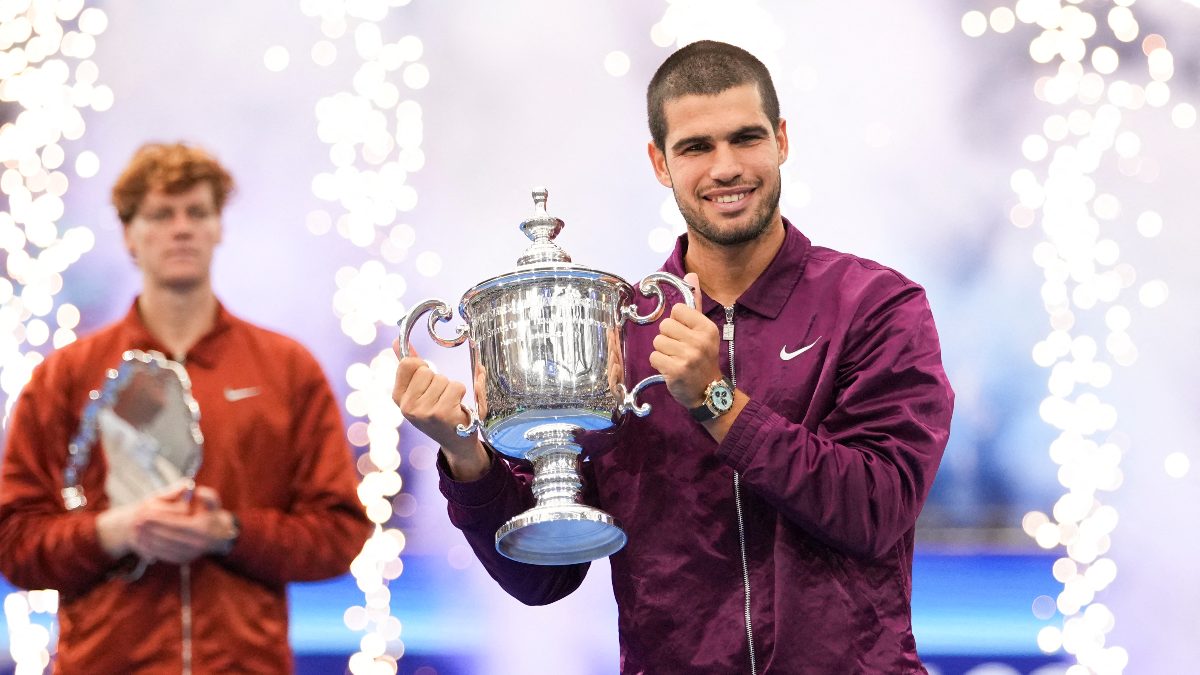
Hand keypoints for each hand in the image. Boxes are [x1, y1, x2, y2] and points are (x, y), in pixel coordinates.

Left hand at [129, 483, 235, 563]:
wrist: (217, 536)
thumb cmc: (210, 515)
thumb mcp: (213, 503)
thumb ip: (207, 496)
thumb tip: (197, 491)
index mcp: (202, 528)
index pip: (176, 523)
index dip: (159, 518)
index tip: (145, 512)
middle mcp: (197, 543)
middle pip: (167, 536)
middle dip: (151, 529)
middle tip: (137, 522)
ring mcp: (190, 553)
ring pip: (164, 547)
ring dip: (148, 539)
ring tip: (138, 530)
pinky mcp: (184, 560)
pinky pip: (165, 555)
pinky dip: (153, 548)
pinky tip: (144, 540)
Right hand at [391, 339, 488, 479]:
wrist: (457, 442)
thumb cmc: (439, 412)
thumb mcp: (420, 391)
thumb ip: (411, 367)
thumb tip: (397, 341)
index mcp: (398, 397)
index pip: (408, 363)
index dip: (422, 367)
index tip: (427, 382)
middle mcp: (407, 406)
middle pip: (427, 371)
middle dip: (438, 380)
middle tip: (440, 398)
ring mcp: (423, 411)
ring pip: (443, 379)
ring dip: (451, 388)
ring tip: (449, 404)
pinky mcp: (441, 413)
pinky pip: (456, 386)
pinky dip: (461, 394)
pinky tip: (457, 408)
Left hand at [648, 273, 723, 408]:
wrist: (709, 391)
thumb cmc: (703, 358)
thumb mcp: (703, 330)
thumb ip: (695, 303)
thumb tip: (690, 274)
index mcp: (707, 327)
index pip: (677, 310)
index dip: (677, 322)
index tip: (685, 334)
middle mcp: (699, 340)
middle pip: (664, 326)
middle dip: (668, 338)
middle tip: (680, 349)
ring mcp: (688, 356)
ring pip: (657, 342)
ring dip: (663, 352)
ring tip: (676, 359)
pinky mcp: (676, 370)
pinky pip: (654, 357)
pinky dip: (659, 364)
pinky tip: (671, 369)